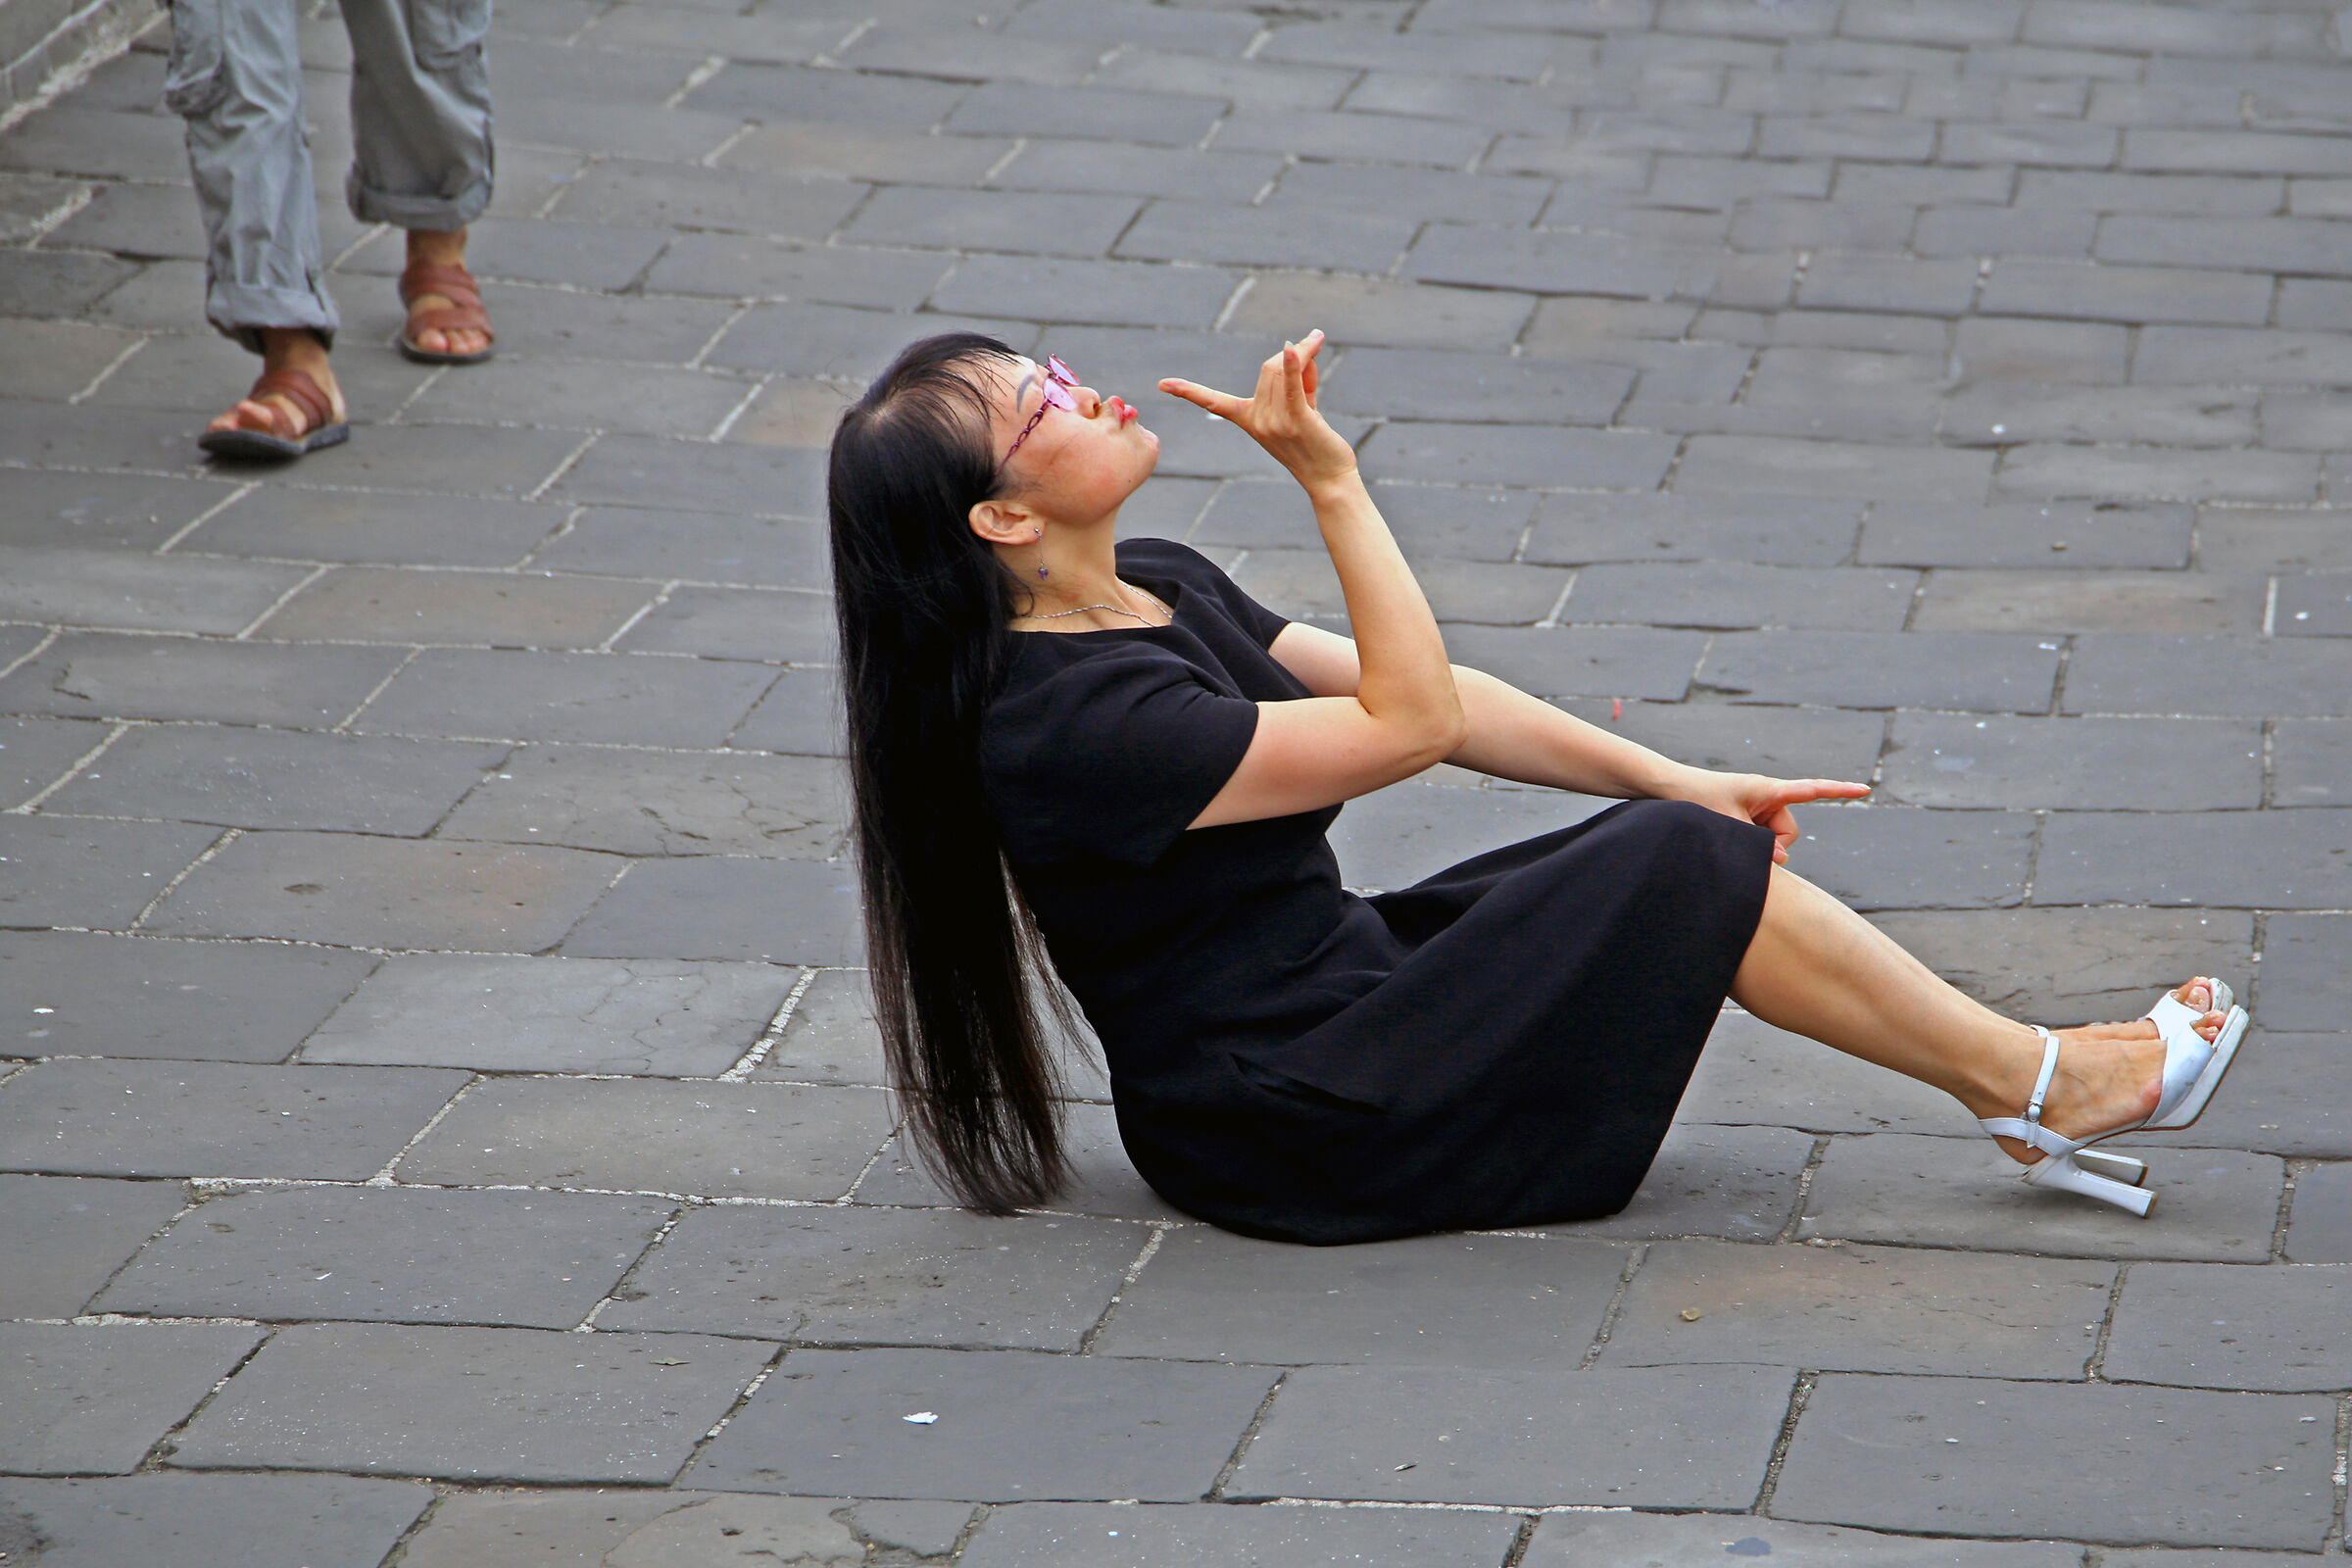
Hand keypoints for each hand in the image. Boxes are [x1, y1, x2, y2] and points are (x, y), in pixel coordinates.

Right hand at [1159, 330, 1358, 489]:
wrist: (1329, 479)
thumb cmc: (1316, 443)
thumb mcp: (1301, 408)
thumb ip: (1299, 378)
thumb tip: (1301, 349)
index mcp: (1249, 420)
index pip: (1213, 403)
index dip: (1188, 392)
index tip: (1161, 384)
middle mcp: (1258, 421)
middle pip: (1268, 367)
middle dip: (1290, 351)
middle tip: (1313, 341)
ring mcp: (1276, 423)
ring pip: (1282, 370)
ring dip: (1303, 351)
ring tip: (1317, 342)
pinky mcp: (1299, 421)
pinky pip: (1292, 387)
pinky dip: (1294, 365)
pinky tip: (1295, 349)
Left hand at [1667, 770, 1871, 864]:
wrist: (1669, 788)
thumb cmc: (1697, 797)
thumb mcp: (1728, 823)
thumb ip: (1756, 844)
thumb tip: (1780, 859)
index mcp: (1769, 790)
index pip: (1812, 790)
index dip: (1840, 792)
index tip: (1865, 790)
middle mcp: (1768, 797)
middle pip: (1788, 832)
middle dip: (1771, 843)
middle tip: (1740, 835)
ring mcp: (1759, 809)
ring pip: (1775, 841)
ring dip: (1757, 845)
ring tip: (1727, 830)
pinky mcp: (1749, 818)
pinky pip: (1761, 839)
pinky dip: (1750, 843)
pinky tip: (1729, 835)